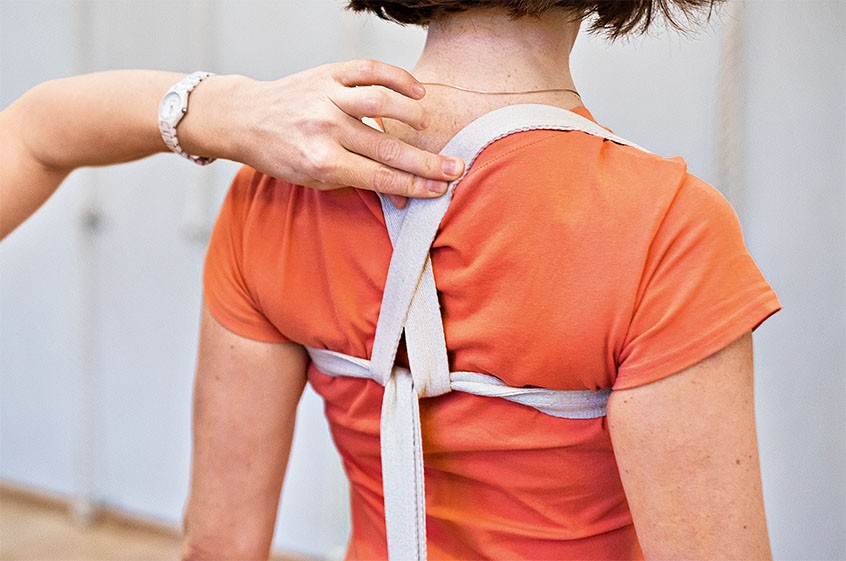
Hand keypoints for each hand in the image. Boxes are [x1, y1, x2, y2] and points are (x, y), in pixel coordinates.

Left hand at [185, 60, 464, 207]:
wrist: (247, 118)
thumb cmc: (282, 155)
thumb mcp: (313, 181)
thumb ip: (357, 184)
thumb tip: (403, 197)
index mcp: (322, 162)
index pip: (379, 177)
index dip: (414, 186)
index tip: (441, 190)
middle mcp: (326, 128)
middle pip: (389, 147)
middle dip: (427, 161)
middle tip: (456, 168)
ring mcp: (327, 97)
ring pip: (383, 104)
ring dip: (415, 117)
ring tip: (432, 128)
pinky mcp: (328, 73)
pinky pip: (369, 70)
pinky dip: (397, 78)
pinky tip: (416, 91)